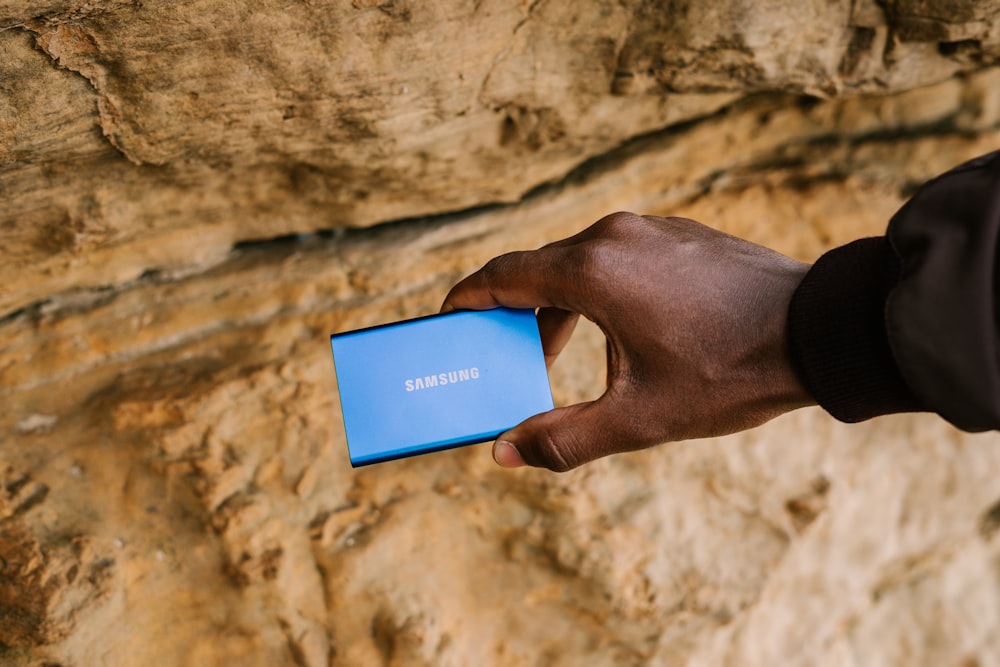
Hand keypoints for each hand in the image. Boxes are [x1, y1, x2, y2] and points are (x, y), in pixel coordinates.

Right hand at [441, 212, 814, 470]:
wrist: (820, 331)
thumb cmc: (729, 372)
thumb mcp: (639, 417)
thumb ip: (563, 438)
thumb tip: (504, 453)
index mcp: (592, 270)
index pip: (502, 275)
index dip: (466, 299)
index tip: (446, 320)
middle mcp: (616, 235)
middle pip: (540, 271)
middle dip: (516, 317)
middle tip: (507, 360)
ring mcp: (652, 230)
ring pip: (581, 265)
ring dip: (561, 308)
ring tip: (561, 357)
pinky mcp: (681, 235)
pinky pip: (619, 259)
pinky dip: (599, 292)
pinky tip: (619, 334)